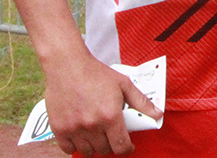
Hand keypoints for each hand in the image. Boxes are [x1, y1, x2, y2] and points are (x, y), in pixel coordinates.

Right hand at [43, 51, 161, 155]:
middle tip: (112, 136)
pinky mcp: (59, 128)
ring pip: (87, 151)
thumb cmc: (97, 73)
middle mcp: (92, 125)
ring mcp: (74, 128)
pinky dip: (75, 147)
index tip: (128, 147)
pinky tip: (81, 138)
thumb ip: (141, 102)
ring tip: (97, 136)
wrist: (67, 66)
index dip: (127, 149)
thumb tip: (157, 114)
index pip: (121, 146)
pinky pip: (68, 149)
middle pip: (105, 150)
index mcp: (110, 116)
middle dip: (111, 146)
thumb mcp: (124, 84)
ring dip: (95, 147)